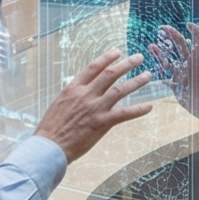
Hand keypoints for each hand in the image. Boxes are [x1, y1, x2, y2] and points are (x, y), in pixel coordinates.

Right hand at [31, 52, 153, 160]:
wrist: (49, 147)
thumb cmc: (51, 129)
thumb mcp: (59, 104)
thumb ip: (74, 96)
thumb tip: (83, 91)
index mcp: (73, 88)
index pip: (93, 68)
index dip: (107, 58)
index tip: (117, 52)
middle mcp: (85, 94)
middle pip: (110, 74)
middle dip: (126, 64)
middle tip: (139, 57)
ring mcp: (94, 108)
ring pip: (120, 90)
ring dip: (136, 81)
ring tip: (147, 75)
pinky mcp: (101, 122)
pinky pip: (124, 113)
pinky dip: (138, 109)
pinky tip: (149, 106)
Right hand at [149, 23, 198, 130]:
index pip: (198, 45)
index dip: (195, 34)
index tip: (189, 25)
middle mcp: (190, 67)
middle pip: (180, 48)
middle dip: (173, 37)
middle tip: (164, 27)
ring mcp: (182, 76)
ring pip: (170, 62)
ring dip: (161, 54)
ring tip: (151, 45)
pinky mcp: (176, 86)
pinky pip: (166, 78)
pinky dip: (160, 74)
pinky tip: (150, 69)